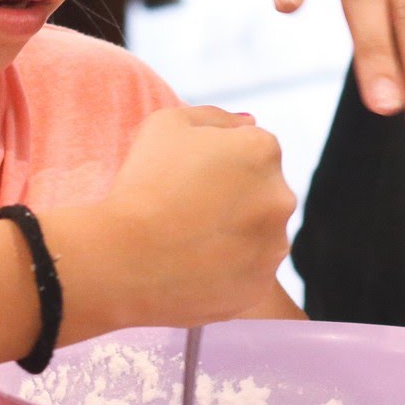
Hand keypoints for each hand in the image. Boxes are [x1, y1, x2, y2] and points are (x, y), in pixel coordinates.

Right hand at [61, 106, 295, 330]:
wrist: (122, 259)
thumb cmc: (141, 183)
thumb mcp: (166, 124)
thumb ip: (215, 117)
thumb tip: (249, 122)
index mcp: (263, 150)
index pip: (254, 150)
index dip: (219, 163)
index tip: (188, 178)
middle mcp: (281, 197)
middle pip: (263, 192)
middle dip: (235, 198)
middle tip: (186, 211)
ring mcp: (275, 246)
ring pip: (260, 235)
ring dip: (236, 235)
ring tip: (188, 243)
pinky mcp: (261, 287)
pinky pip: (249, 274)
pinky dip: (228, 271)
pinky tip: (193, 268)